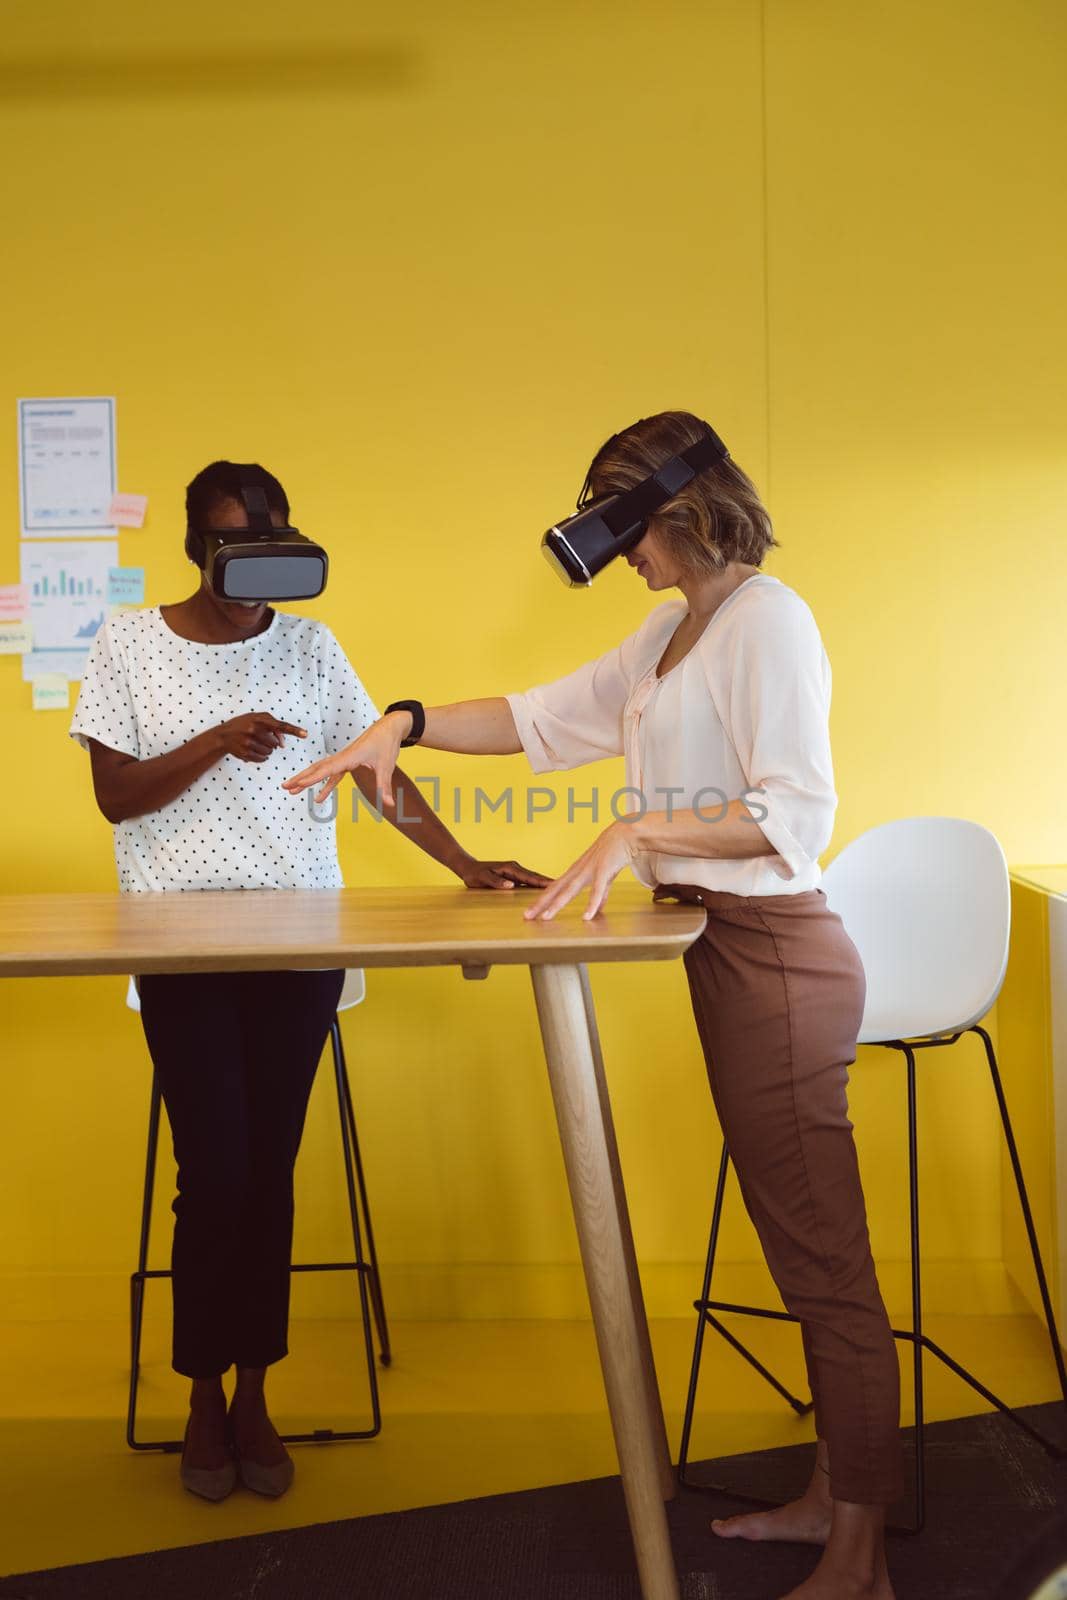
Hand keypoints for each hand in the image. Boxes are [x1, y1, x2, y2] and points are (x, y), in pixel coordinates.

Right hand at [217, 713, 306, 763]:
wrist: (223, 735)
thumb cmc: (243, 724)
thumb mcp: (256, 718)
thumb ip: (272, 726)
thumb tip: (283, 742)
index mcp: (258, 719)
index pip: (280, 725)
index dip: (294, 730)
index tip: (305, 734)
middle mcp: (253, 730)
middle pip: (276, 743)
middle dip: (273, 743)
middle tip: (263, 739)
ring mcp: (248, 742)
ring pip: (270, 752)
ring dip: (267, 750)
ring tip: (258, 744)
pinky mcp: (245, 753)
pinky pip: (262, 759)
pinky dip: (262, 757)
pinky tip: (254, 751)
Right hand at [281, 710, 410, 805]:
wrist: (389, 727)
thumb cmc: (386, 744)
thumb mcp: (387, 766)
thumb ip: (384, 786)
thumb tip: (389, 804)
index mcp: (349, 757)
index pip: (327, 769)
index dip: (312, 778)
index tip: (299, 784)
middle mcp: (342, 757)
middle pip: (317, 769)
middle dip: (300, 778)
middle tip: (285, 787)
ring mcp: (343, 759)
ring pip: (320, 770)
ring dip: (306, 780)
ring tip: (292, 790)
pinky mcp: (347, 762)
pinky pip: (331, 774)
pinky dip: (324, 785)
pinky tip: (319, 797)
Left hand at [455, 857, 552, 891]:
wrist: (467, 867)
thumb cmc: (474, 874)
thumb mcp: (482, 878)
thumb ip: (496, 882)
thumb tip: (511, 886)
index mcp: (510, 868)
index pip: (529, 876)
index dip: (542, 882)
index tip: (554, 885)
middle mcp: (515, 868)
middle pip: (535, 876)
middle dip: (549, 882)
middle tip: (565, 887)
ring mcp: (515, 872)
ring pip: (533, 879)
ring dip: (545, 884)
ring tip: (560, 890)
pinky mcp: (514, 876)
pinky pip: (528, 881)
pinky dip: (537, 885)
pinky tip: (544, 890)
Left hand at [523, 821, 639, 920]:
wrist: (625, 834)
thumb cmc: (614, 852)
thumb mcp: (605, 876)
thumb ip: (601, 893)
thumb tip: (597, 909)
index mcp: (576, 872)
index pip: (554, 889)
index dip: (541, 901)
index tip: (530, 913)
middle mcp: (577, 871)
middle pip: (555, 890)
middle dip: (540, 904)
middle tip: (526, 916)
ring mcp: (588, 870)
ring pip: (569, 891)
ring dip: (557, 904)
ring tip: (545, 917)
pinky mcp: (603, 870)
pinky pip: (596, 890)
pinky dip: (591, 904)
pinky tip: (586, 917)